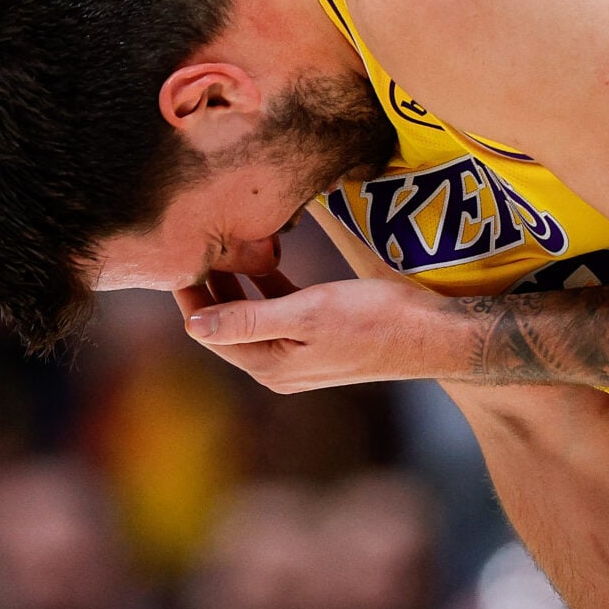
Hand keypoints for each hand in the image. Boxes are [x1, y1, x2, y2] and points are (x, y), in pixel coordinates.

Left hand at [177, 271, 466, 391]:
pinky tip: (265, 259)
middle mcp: (279, 367)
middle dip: (210, 286)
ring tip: (224, 243)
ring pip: (252, 315)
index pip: (210, 329)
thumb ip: (248, 319)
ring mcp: (299, 355)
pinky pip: (280, 312)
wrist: (433, 334)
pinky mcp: (319, 339)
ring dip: (238, 284)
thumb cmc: (375, 320)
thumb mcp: (307, 313)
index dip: (190, 293)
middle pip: (227, 323)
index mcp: (269, 365)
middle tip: (195, 241)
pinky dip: (268, 287)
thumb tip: (193, 325)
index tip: (175, 255)